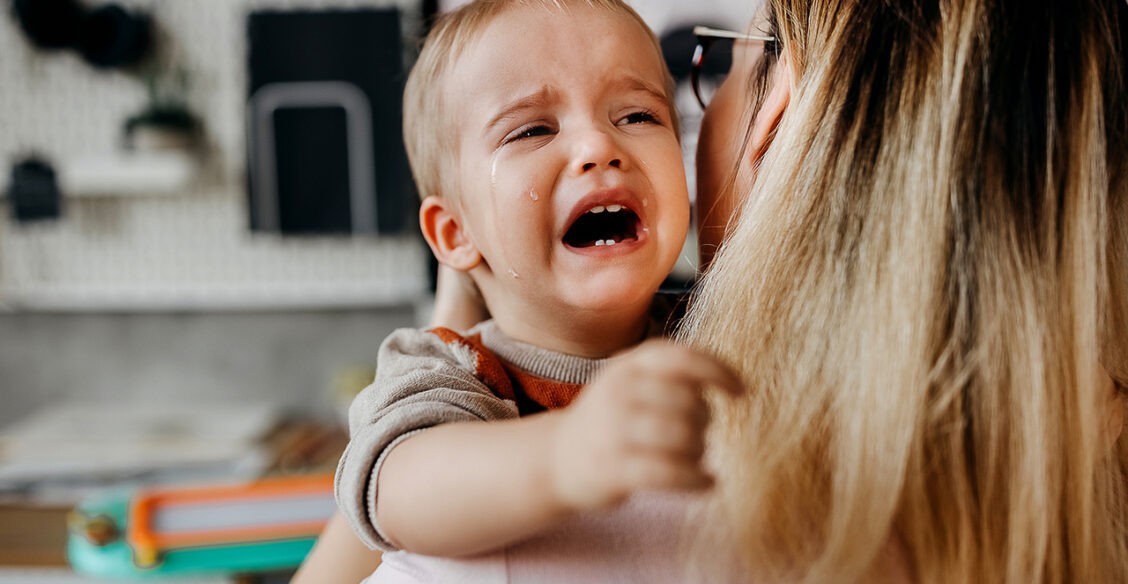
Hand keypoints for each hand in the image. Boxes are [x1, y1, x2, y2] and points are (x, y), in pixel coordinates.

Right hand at [549, 339, 741, 510]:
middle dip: (704, 420)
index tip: (741, 392)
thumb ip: (674, 376)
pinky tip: (708, 483)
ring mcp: (613, 430)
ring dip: (700, 450)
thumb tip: (729, 382)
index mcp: (628, 364)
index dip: (719, 371)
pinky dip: (697, 479)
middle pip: (687, 401)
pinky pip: (669, 473)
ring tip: (696, 456)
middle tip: (700, 432)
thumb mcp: (632, 382)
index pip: (682, 358)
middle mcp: (618, 391)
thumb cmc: (612, 418)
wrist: (559, 458)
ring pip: (680, 436)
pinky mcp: (613, 469)